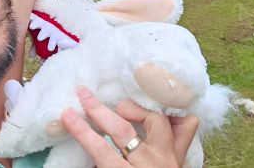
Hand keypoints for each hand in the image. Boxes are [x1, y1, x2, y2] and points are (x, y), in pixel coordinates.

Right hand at [61, 86, 198, 166]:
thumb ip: (101, 165)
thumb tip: (87, 139)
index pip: (102, 151)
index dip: (83, 131)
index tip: (67, 114)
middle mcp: (151, 166)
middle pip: (124, 131)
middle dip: (99, 110)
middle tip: (83, 93)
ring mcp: (170, 157)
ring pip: (156, 120)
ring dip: (135, 108)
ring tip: (120, 107)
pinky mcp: (182, 152)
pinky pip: (186, 124)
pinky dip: (173, 112)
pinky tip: (157, 106)